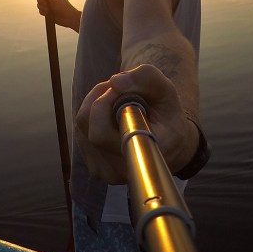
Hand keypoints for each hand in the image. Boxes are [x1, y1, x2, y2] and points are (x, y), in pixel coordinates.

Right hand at [35, 0, 80, 31]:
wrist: (68, 18)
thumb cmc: (63, 7)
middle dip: (42, 2)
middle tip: (48, 5)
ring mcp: (48, 5)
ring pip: (39, 5)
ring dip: (43, 8)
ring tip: (49, 10)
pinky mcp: (47, 12)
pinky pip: (40, 11)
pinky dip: (43, 13)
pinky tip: (48, 14)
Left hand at [75, 64, 197, 183]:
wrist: (171, 147)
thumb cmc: (167, 117)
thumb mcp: (166, 90)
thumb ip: (146, 78)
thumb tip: (115, 81)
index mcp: (143, 152)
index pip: (102, 133)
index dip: (105, 103)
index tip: (121, 89)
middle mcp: (122, 169)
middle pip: (89, 126)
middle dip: (99, 97)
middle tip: (117, 88)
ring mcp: (106, 173)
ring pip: (82, 127)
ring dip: (95, 104)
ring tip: (117, 100)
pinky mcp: (96, 169)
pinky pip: (81, 133)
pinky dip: (92, 116)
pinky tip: (111, 114)